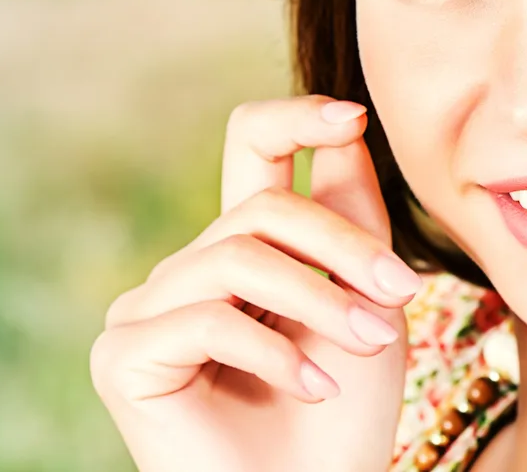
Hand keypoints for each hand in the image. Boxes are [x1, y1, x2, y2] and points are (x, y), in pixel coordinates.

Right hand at [89, 95, 419, 471]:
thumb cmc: (342, 414)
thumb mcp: (364, 298)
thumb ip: (351, 216)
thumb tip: (346, 124)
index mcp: (245, 246)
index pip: (250, 147)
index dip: (294, 117)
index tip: (350, 113)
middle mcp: (188, 269)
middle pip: (262, 208)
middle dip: (344, 248)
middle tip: (403, 295)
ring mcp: (148, 310)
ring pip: (238, 258)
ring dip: (321, 301)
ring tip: (370, 344)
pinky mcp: (123, 356)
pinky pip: (206, 320)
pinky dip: (275, 352)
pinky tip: (314, 387)